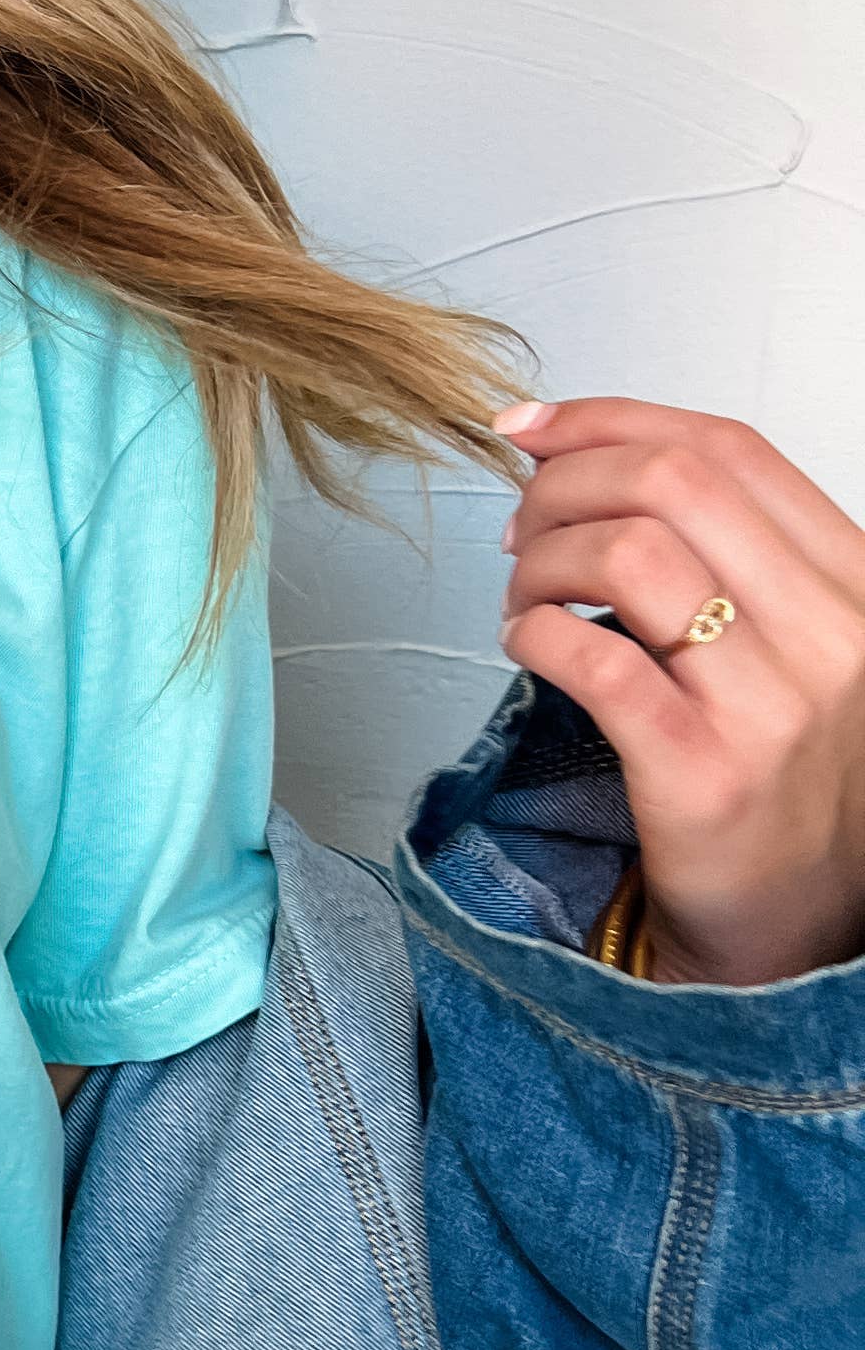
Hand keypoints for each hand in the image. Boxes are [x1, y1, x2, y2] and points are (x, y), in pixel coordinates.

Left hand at [494, 398, 864, 984]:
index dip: (613, 419)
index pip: (730, 450)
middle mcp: (830, 636)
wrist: (791, 930)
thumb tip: (585, 461)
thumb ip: (726, 558)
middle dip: (564, 482)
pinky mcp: (702, 773)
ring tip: (522, 596)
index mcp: (855, 586)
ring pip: (629, 555)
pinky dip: (534, 632)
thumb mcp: (793, 646)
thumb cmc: (779, 780)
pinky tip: (526, 645)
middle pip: (673, 483)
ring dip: (542, 558)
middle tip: (519, 524)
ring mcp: (771, 706)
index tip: (535, 428)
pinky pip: (594, 659)